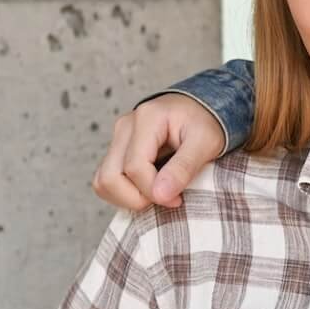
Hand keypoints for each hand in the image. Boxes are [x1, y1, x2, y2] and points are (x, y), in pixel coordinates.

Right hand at [93, 96, 224, 211]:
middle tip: (165, 198)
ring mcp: (118, 137)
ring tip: (156, 194)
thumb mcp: (206, 142)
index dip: (153, 191)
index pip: (135, 167)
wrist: (201, 109)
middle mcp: (126, 126)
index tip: (177, 199)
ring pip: (103, 180)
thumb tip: (160, 195)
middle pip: (111, 177)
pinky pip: (106, 179)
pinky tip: (147, 190)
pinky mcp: (117, 149)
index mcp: (147, 118)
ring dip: (127, 198)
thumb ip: (183, 167)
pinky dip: (122, 193)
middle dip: (137, 198)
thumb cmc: (206, 123)